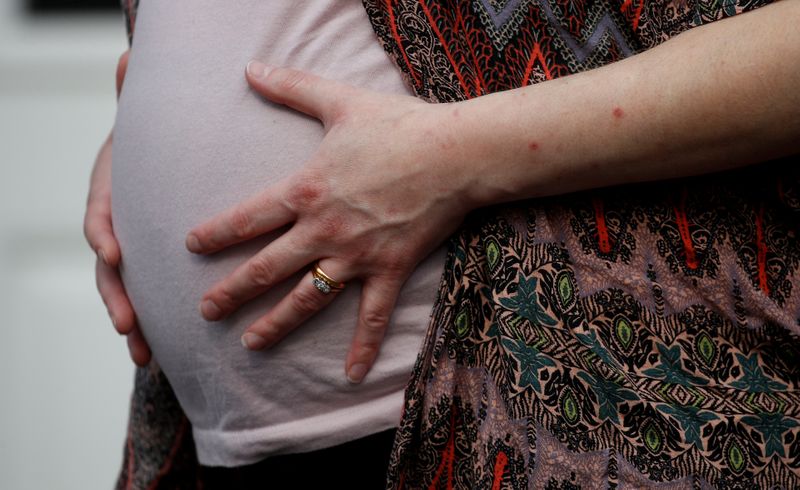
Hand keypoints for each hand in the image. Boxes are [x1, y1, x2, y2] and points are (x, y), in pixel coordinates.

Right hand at [83, 51, 150, 365]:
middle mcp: (114, 225)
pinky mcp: (145, 267)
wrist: (156, 164)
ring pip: (123, 291)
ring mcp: (127, 249)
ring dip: (131, 321)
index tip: (114, 253)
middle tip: (127, 326)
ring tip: (143, 353)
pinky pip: (144, 296)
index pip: (100, 214)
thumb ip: (134, 98)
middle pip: (108, 266)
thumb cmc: (153, 146)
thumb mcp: (146, 122)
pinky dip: (148, 322)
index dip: (104, 233)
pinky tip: (158, 350)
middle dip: (116, 296)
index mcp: (111, 192)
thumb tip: (128, 58)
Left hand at [186, 61, 472, 382]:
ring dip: (276, 323)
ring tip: (250, 343)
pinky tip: (350, 375)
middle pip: (266, 268)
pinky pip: (372, 316)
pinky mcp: (389, 270)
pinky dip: (363, 347)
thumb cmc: (398, 126)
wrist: (454, 154)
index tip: (191, 247)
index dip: (216, 233)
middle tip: (204, 312)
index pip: (248, 218)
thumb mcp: (339, 101)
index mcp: (305, 190)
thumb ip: (291, 86)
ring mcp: (355, 256)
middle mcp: (322, 230)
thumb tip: (250, 68)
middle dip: (231, 291)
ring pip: (306, 298)